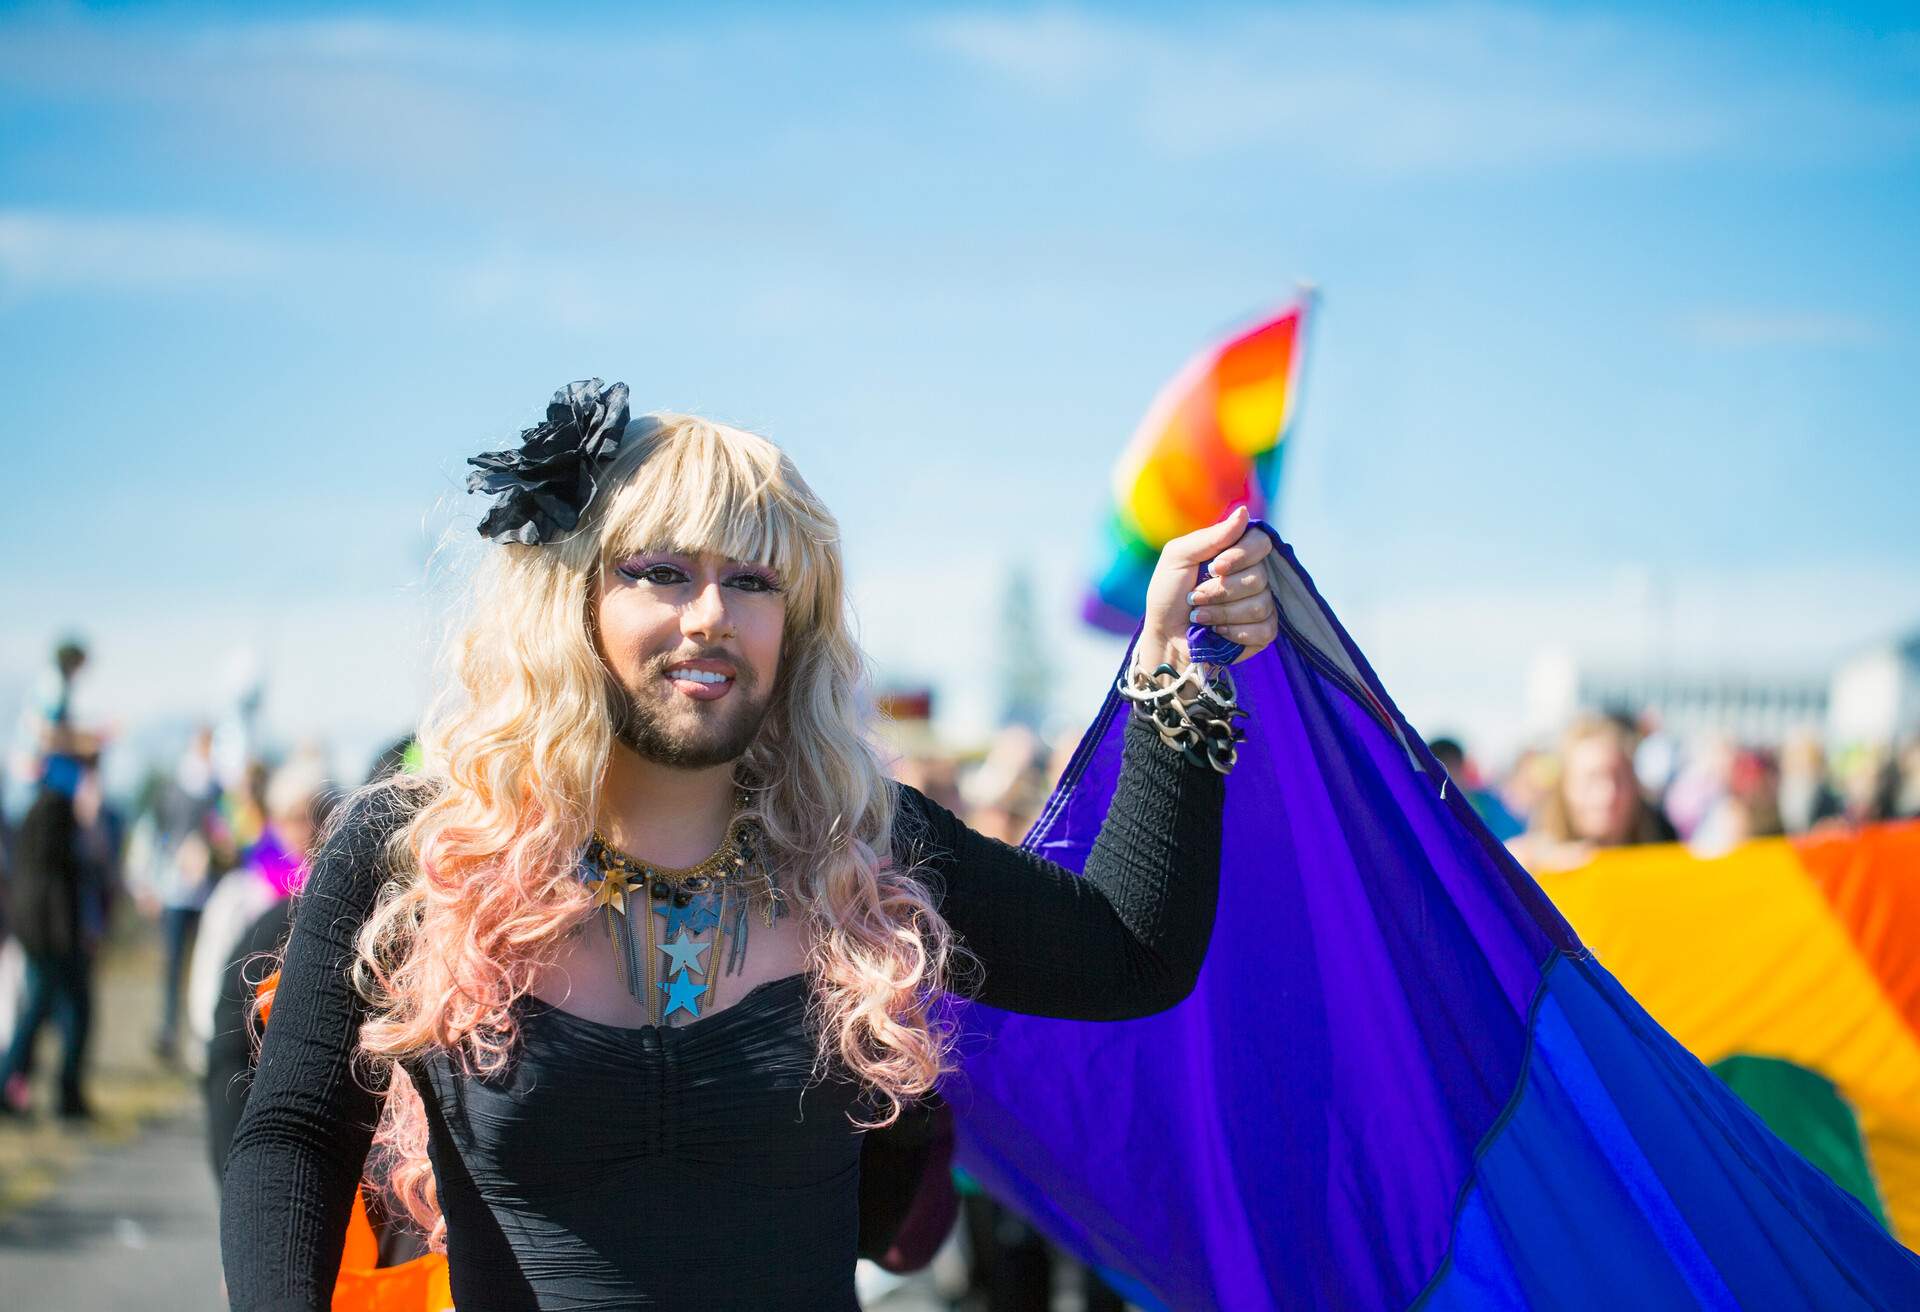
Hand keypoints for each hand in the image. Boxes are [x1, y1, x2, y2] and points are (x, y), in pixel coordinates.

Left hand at [1137, 505, 1278, 670]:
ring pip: (1260, 605)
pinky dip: (1235, 633)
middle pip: (1259, 577)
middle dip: (1220, 591)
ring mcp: (1262, 604)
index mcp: (1236, 552)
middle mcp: (1254, 575)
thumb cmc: (1169, 593)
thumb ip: (1210, 536)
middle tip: (1195, 597)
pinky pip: (1264, 629)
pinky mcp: (1263, 632)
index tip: (1214, 567)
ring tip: (1200, 616)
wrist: (1165, 634)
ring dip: (1222, 614)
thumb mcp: (1178, 557)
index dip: (1241, 556)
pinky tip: (1217, 633)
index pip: (1261, 542)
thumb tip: (1244, 512)